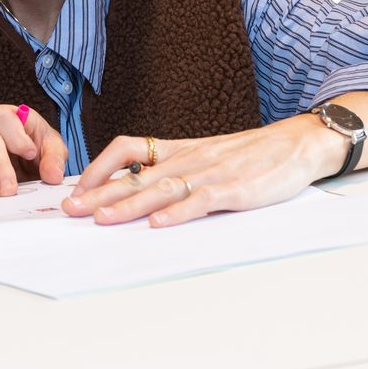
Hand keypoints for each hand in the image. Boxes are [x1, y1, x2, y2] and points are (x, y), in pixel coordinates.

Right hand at [0, 104, 68, 197]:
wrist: (36, 168)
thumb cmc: (43, 149)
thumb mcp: (54, 148)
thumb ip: (55, 158)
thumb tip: (52, 175)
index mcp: (12, 119)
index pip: (3, 117)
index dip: (14, 135)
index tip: (30, 153)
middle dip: (0, 165)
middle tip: (10, 187)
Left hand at [63, 114, 345, 227]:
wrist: (297, 144)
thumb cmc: (252, 155)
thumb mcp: (207, 156)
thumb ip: (176, 171)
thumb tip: (139, 191)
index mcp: (180, 151)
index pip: (128, 150)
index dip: (99, 167)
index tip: (76, 188)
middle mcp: (188, 160)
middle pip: (135, 175)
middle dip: (99, 193)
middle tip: (69, 210)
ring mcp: (211, 174)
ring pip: (161, 188)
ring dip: (129, 205)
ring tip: (102, 219)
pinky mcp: (235, 190)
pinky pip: (201, 201)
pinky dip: (179, 213)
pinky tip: (159, 224)